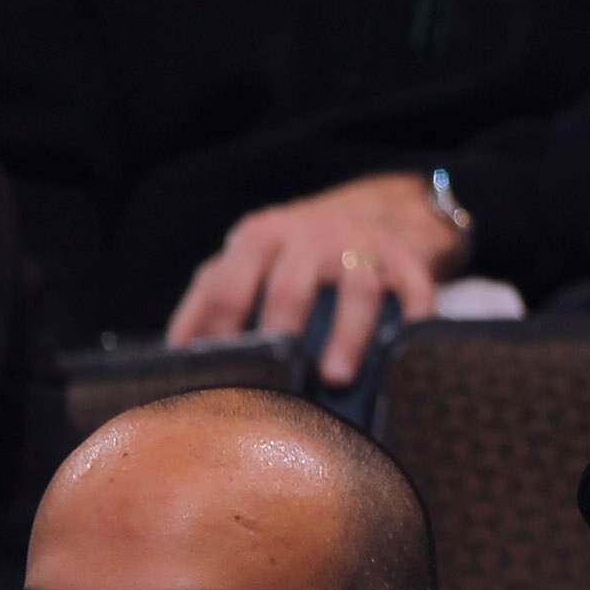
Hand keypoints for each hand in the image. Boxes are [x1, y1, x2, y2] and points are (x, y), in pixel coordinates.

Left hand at [167, 173, 460, 384]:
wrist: (378, 206)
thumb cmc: (298, 248)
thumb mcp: (248, 255)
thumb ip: (210, 293)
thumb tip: (173, 353)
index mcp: (260, 236)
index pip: (227, 286)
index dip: (217, 332)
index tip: (215, 376)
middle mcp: (311, 235)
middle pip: (290, 288)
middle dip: (279, 334)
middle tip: (274, 382)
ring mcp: (363, 245)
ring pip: (357, 289)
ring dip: (346, 335)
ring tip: (335, 377)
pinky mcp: (407, 258)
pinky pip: (416, 291)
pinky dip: (414, 320)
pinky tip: (403, 353)